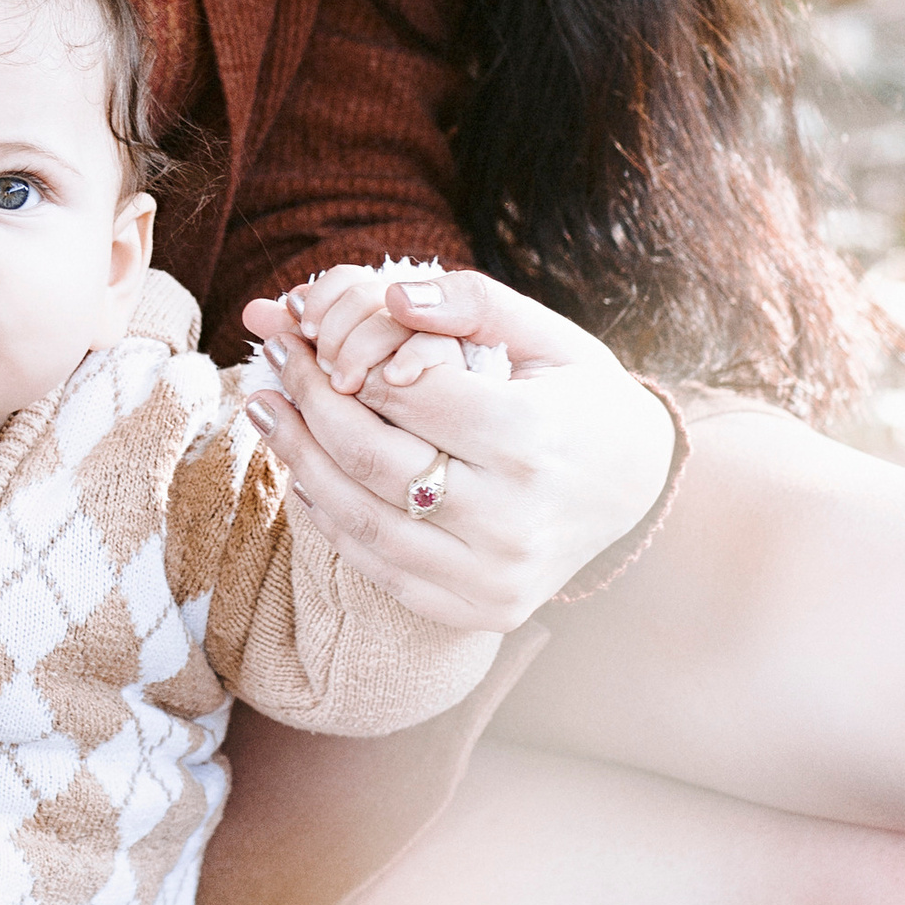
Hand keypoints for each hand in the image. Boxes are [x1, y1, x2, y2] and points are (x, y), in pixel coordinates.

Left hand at [236, 266, 674, 632]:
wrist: (638, 485)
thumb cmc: (581, 397)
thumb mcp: (548, 334)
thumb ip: (471, 302)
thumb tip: (391, 294)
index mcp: (530, 440)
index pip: (403, 393)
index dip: (344, 358)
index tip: (304, 332)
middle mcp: (512, 519)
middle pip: (370, 458)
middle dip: (307, 402)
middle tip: (272, 364)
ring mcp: (495, 576)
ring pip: (361, 521)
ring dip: (298, 461)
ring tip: (266, 412)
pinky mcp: (481, 610)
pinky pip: (379, 568)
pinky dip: (331, 520)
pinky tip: (305, 474)